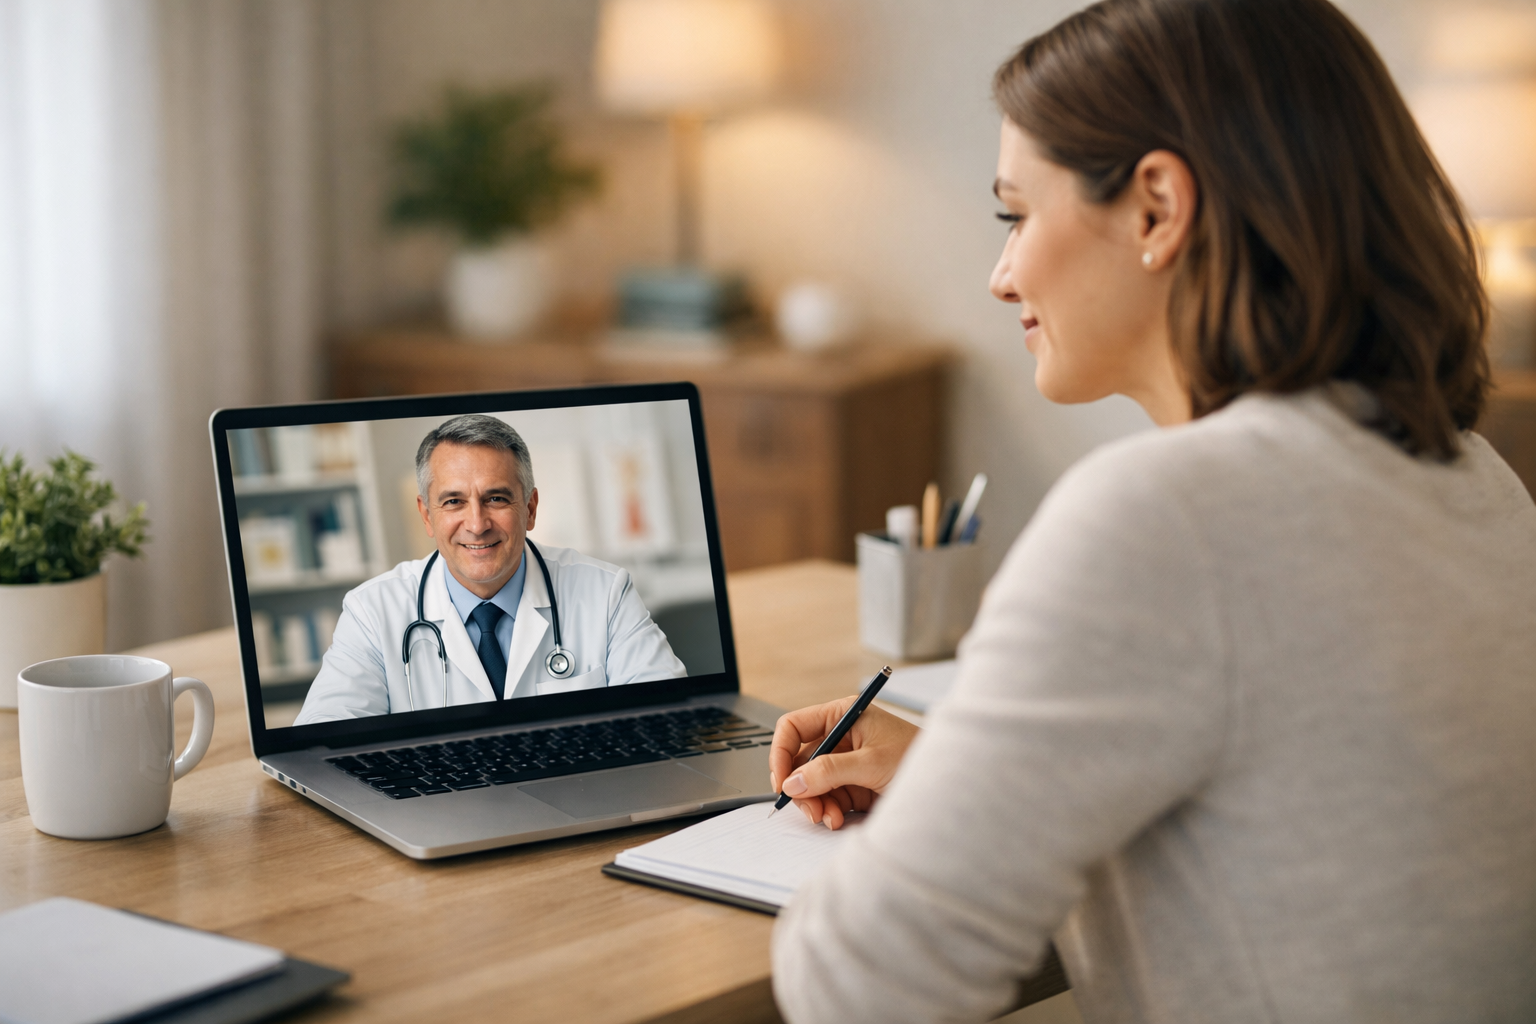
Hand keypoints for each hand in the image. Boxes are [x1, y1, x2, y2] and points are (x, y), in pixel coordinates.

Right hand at [769, 697, 919, 829]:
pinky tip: (837, 820)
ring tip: (829, 818)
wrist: (949, 783)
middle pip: (798, 761)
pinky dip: (827, 812)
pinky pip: (826, 798)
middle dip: (800, 787)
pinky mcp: (852, 785)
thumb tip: (793, 781)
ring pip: (809, 784)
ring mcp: (845, 763)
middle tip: (810, 809)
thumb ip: (830, 771)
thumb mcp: (872, 763)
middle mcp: (840, 737)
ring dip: (814, 804)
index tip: (781, 781)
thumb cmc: (919, 757)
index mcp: (842, 716)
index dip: (781, 753)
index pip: (794, 727)